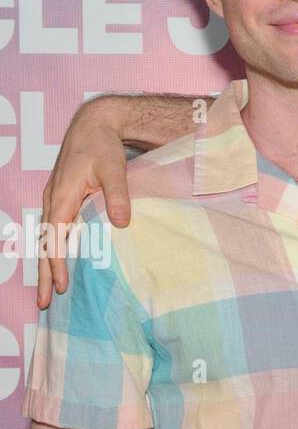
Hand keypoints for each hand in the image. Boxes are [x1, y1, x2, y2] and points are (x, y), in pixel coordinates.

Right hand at [37, 102, 130, 307]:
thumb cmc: (102, 145)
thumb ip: (118, 195)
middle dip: (44, 274)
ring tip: (48, 293)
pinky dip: (52, 250)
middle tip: (44, 304)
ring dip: (46, 265)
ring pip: (46, 239)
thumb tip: (122, 223)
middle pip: (44, 243)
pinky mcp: (62, 199)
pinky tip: (58, 265)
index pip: (55, 237)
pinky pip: (53, 230)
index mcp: (62, 196)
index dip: (57, 263)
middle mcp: (53, 200)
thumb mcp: (114, 168)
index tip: (62, 286)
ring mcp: (55, 200)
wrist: (94, 124)